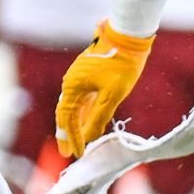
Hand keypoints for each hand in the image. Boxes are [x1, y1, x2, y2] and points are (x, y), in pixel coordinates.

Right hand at [54, 22, 153, 158]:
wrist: (127, 39)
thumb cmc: (121, 66)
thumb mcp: (112, 94)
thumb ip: (98, 116)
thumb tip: (89, 137)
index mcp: (72, 87)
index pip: (68, 119)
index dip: (72, 138)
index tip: (77, 154)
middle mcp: (71, 83)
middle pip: (65, 114)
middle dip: (67, 134)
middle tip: (66, 153)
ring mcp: (78, 80)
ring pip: (73, 108)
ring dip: (74, 125)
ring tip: (75, 142)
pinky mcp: (88, 77)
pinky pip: (82, 100)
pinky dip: (82, 114)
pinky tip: (86, 124)